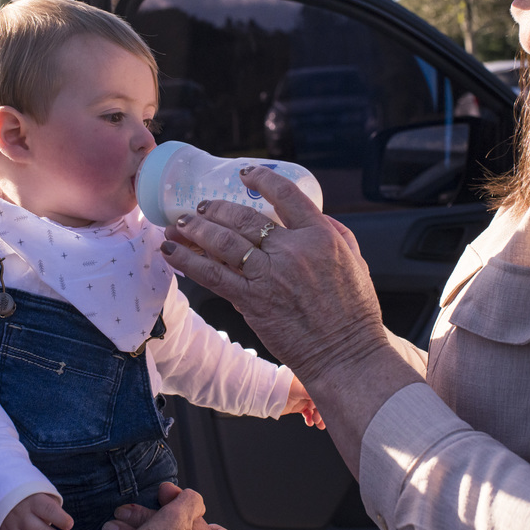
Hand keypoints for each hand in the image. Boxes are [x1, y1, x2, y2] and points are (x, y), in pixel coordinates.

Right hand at [0, 492, 72, 529]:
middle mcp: (20, 513)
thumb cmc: (32, 497)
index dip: (61, 520)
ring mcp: (10, 526)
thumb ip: (53, 507)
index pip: (49, 510)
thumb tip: (63, 524)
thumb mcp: (43, 493)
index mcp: (33, 500)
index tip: (69, 525)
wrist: (4, 495)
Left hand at [162, 166, 389, 383]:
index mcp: (320, 236)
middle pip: (244, 217)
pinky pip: (213, 275)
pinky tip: (173, 252)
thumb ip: (338, 234)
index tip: (244, 173)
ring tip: (179, 225)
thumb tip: (320, 216)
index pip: (285, 194)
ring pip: (223, 241)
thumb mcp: (356, 262)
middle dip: (215, 208)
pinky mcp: (252, 301)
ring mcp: (270, 275)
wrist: (346, 355)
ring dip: (195, 229)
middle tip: (201, 208)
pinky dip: (189, 261)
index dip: (260, 179)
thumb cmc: (354, 314)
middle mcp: (292, 250)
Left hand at [283, 376, 324, 429]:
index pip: (321, 393)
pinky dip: (310, 418)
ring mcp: (303, 398)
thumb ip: (313, 392)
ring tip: (319, 425)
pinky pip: (308, 413)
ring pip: (315, 409)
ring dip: (318, 417)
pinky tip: (310, 423)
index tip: (316, 408)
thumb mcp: (300, 389)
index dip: (321, 402)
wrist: (269, 395)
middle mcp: (307, 390)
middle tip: (320, 420)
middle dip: (321, 412)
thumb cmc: (283, 388)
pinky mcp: (298, 406)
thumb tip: (326, 396)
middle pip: (319, 402)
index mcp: (309, 382)